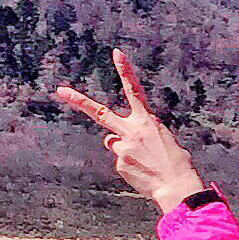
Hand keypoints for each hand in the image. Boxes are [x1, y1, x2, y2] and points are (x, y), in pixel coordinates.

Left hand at [51, 50, 205, 211]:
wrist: (177, 186)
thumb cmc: (176, 163)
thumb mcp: (164, 140)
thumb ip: (142, 135)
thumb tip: (124, 143)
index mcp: (147, 121)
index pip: (134, 90)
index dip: (125, 70)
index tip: (116, 53)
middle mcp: (132, 130)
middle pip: (99, 113)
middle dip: (79, 101)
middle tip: (61, 91)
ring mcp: (122, 147)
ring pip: (113, 142)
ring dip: (123, 147)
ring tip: (144, 160)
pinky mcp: (119, 163)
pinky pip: (120, 161)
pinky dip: (129, 165)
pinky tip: (143, 172)